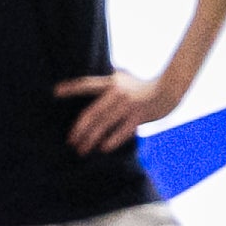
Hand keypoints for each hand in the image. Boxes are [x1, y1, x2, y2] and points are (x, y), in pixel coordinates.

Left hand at [57, 70, 183, 152]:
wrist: (170, 89)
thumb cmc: (142, 84)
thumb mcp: (124, 76)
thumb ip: (108, 80)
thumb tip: (91, 79)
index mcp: (111, 82)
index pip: (86, 84)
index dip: (71, 88)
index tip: (54, 92)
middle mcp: (117, 93)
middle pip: (91, 113)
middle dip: (78, 129)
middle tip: (70, 141)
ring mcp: (128, 105)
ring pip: (104, 125)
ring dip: (90, 139)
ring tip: (81, 149)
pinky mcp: (139, 116)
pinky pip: (122, 131)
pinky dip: (112, 140)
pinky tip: (102, 148)